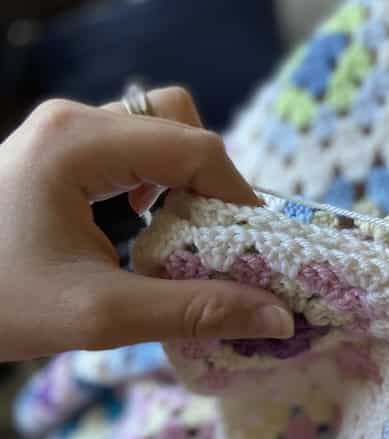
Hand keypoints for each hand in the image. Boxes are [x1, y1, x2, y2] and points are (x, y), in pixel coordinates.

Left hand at [0, 87, 292, 360]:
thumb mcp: (99, 315)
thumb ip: (196, 311)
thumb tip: (279, 318)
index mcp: (79, 145)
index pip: (194, 148)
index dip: (237, 196)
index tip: (253, 246)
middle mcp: (74, 120)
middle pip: (181, 123)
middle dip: (213, 180)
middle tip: (216, 236)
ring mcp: (63, 128)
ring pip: (159, 128)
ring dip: (186, 176)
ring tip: (183, 230)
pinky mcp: (59, 145)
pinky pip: (134, 143)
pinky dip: (159, 176)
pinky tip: (146, 218)